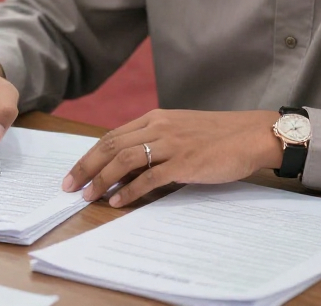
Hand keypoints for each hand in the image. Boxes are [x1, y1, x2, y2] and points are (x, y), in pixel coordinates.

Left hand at [62, 109, 282, 207]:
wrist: (250, 134)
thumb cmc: (218, 135)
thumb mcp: (180, 130)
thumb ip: (155, 141)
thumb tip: (128, 166)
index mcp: (155, 117)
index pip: (112, 135)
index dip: (90, 155)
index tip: (75, 172)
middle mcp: (158, 127)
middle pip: (111, 145)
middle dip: (86, 167)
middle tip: (69, 186)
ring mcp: (171, 144)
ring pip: (124, 159)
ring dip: (102, 179)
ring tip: (89, 197)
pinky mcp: (184, 162)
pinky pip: (149, 177)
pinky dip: (130, 190)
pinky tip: (118, 201)